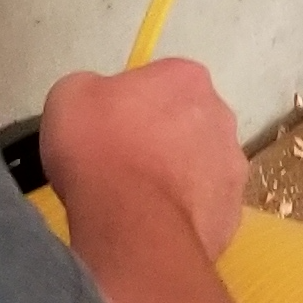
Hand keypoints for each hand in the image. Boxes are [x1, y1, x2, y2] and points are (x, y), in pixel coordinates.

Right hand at [39, 59, 246, 261]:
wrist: (131, 224)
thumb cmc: (99, 149)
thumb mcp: (69, 96)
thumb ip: (94, 89)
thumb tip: (102, 106)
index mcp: (187, 77)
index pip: (160, 81)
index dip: (130, 104)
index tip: (108, 126)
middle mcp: (220, 116)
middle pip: (186, 121)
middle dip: (160, 138)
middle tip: (121, 162)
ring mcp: (232, 167)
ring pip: (199, 166)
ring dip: (175, 176)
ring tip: (136, 200)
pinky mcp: (231, 213)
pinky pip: (202, 207)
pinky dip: (181, 213)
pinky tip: (152, 224)